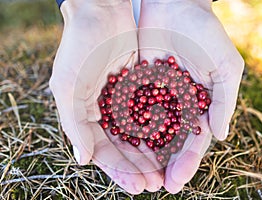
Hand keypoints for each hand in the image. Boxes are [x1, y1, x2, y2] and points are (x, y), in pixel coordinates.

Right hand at [49, 0, 162, 193]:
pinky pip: (152, 111)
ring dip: (151, 152)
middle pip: (123, 146)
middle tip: (155, 185)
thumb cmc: (79, 47)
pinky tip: (172, 142)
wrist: (101, 12)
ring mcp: (123, 99)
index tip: (136, 186)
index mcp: (85, 114)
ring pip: (140, 132)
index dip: (119, 170)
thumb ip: (74, 123)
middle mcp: (105, 110)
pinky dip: (161, 127)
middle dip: (138, 166)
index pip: (102, 150)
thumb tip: (83, 160)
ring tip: (165, 171)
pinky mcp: (140, 86)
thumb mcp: (68, 86)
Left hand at [138, 0, 243, 192]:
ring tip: (134, 174)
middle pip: (169, 141)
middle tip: (152, 186)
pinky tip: (119, 144)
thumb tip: (220, 135)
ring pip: (148, 130)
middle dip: (162, 164)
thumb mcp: (225, 66)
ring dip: (142, 153)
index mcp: (201, 103)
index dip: (186, 162)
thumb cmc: (205, 33)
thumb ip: (224, 100)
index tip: (175, 181)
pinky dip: (126, 127)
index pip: (194, 140)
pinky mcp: (138, 84)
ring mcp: (157, 96)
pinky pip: (131, 109)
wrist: (174, 4)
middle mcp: (178, 104)